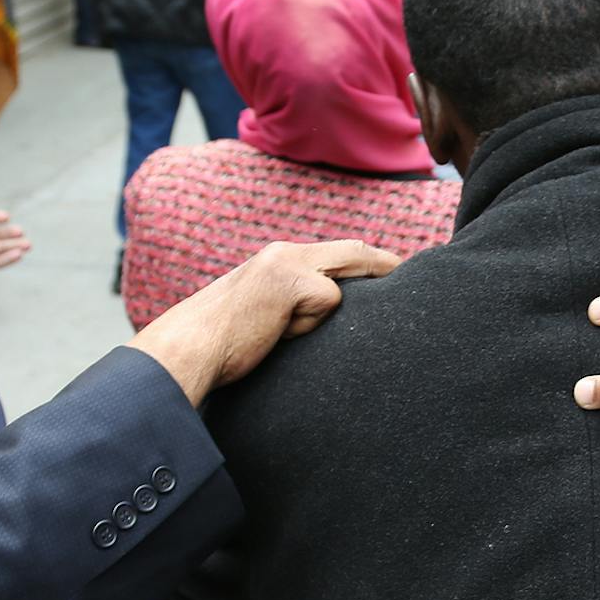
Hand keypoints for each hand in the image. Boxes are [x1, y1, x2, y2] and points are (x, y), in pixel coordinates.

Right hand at [129, 240, 399, 403]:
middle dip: (386, 264)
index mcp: (276, 260)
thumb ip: (291, 305)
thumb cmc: (219, 345)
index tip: (392, 272)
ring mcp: (288, 264)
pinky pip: (326, 303)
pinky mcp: (292, 282)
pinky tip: (277, 334)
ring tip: (302, 324)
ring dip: (326, 313)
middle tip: (412, 276)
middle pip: (353, 251)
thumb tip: (329, 314)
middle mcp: (284, 253)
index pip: (335, 253)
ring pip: (341, 280)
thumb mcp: (260, 315)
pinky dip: (308, 326)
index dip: (367, 260)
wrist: (187, 348)